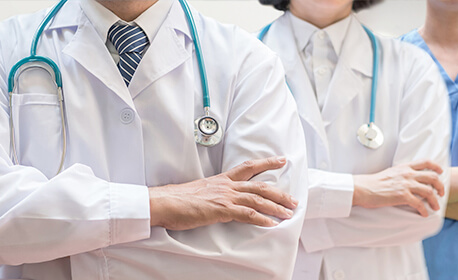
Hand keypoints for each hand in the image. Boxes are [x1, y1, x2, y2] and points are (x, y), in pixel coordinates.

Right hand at [148, 157, 298, 229]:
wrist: (164, 202)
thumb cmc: (177, 199)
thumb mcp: (201, 191)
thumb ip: (214, 194)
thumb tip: (221, 200)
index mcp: (222, 179)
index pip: (248, 167)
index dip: (267, 162)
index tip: (281, 159)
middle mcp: (226, 185)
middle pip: (260, 185)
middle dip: (279, 192)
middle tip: (294, 199)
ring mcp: (225, 197)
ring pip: (257, 198)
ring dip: (276, 206)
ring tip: (288, 213)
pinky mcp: (221, 210)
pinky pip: (246, 213)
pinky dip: (261, 219)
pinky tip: (271, 224)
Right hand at [352, 160, 444, 216]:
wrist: (364, 188)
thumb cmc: (375, 182)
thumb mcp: (392, 172)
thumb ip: (403, 173)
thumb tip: (412, 179)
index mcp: (405, 167)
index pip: (426, 162)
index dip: (436, 167)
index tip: (441, 172)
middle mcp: (408, 174)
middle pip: (432, 177)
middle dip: (440, 186)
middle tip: (441, 193)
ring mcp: (406, 185)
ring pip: (429, 191)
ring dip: (435, 200)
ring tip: (435, 207)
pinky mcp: (402, 196)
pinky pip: (419, 204)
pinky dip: (424, 210)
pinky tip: (424, 214)